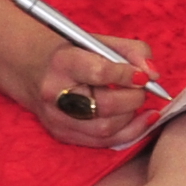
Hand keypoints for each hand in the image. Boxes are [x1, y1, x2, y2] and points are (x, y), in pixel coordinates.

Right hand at [32, 37, 156, 148]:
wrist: (33, 69)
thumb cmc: (74, 53)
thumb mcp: (101, 42)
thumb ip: (133, 51)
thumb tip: (152, 75)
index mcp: (62, 63)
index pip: (100, 72)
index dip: (128, 75)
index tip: (143, 76)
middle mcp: (55, 93)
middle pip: (105, 105)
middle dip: (133, 98)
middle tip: (142, 88)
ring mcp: (56, 118)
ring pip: (106, 129)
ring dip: (131, 116)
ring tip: (134, 100)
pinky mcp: (62, 134)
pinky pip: (103, 142)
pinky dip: (129, 132)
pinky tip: (142, 119)